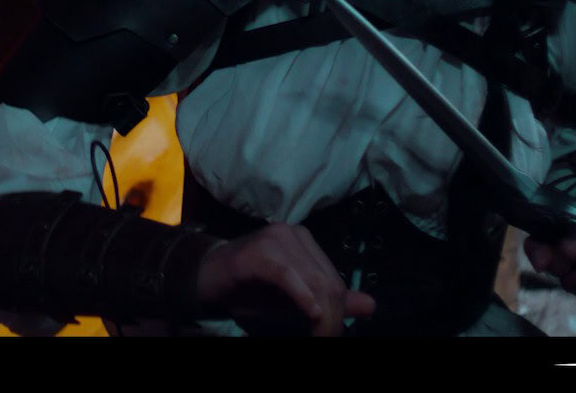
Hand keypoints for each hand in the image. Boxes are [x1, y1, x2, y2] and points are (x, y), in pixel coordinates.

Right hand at [194, 223, 376, 336]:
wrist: (204, 278)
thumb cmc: (248, 289)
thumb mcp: (293, 300)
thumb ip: (329, 300)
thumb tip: (371, 306)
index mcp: (306, 242)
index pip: (335, 281)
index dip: (340, 314)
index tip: (330, 338)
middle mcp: (294, 234)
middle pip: (329, 282)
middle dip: (333, 319)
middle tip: (324, 341)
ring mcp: (275, 239)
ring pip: (314, 280)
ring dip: (321, 316)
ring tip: (318, 337)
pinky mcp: (257, 251)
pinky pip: (287, 274)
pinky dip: (301, 295)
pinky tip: (311, 313)